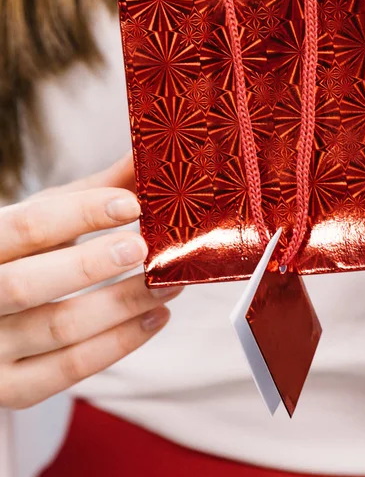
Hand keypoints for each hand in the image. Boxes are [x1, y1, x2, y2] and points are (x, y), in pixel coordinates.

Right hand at [0, 155, 181, 408]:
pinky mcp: (13, 387)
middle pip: (29, 285)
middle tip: (145, 248)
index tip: (132, 203)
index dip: (80, 214)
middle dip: (92, 265)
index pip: (25, 228)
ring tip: (169, 284)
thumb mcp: (43, 219)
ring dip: (124, 305)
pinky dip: (121, 343)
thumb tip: (146, 157)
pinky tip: (156, 318)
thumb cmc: (19, 256)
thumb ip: (90, 194)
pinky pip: (70, 369)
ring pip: (60, 329)